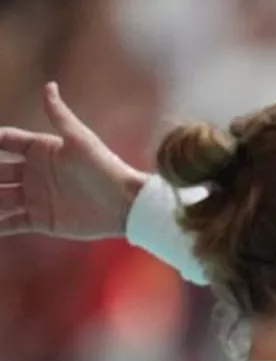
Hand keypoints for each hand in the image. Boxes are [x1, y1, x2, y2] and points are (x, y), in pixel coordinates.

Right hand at [0, 82, 147, 239]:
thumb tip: (49, 85)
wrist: (126, 204)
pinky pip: (10, 223)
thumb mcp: (81, 140)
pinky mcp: (40, 220)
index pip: (3, 141)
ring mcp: (34, 197)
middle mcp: (32, 173)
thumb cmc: (106, 168)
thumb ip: (60, 115)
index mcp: (39, 150)